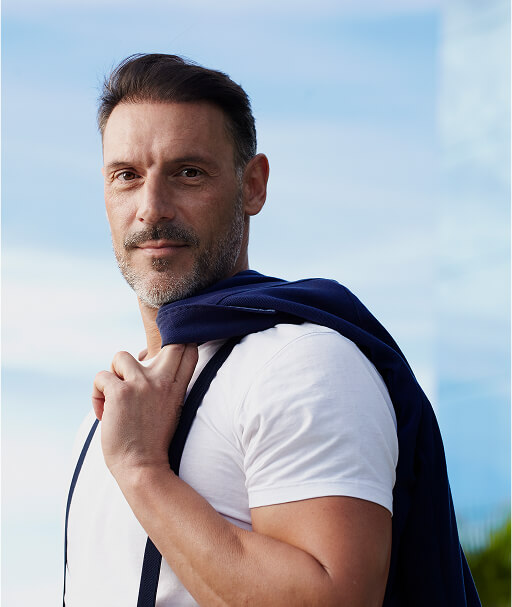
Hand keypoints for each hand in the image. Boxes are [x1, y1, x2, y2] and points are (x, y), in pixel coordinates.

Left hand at [92, 344, 197, 479]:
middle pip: (169, 341)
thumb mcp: (169, 408)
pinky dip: (97, 394)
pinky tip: (104, 413)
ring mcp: (142, 384)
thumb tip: (144, 359)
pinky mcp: (120, 392)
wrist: (142, 469)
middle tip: (134, 374)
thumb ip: (162, 385)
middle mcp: (163, 380)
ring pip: (121, 356)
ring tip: (114, 396)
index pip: (188, 349)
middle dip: (150, 348)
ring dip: (113, 373)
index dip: (177, 344)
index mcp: (177, 387)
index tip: (161, 358)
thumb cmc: (151, 442)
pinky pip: (101, 377)